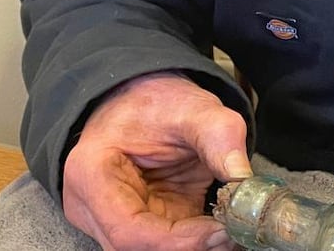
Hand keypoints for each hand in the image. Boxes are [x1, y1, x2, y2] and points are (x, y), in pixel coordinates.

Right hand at [61, 72, 251, 250]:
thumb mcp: (191, 106)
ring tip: (231, 227)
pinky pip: (165, 246)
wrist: (143, 97)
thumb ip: (218, 134)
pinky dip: (196, 242)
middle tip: (232, 231)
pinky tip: (222, 228)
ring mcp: (113, 219)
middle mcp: (92, 206)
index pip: (128, 231)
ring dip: (194, 247)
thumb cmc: (153, 101)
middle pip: (138, 250)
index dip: (177, 241)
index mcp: (92, 174)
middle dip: (189, 247)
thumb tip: (242, 178)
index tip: (220, 231)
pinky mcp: (140, 225)